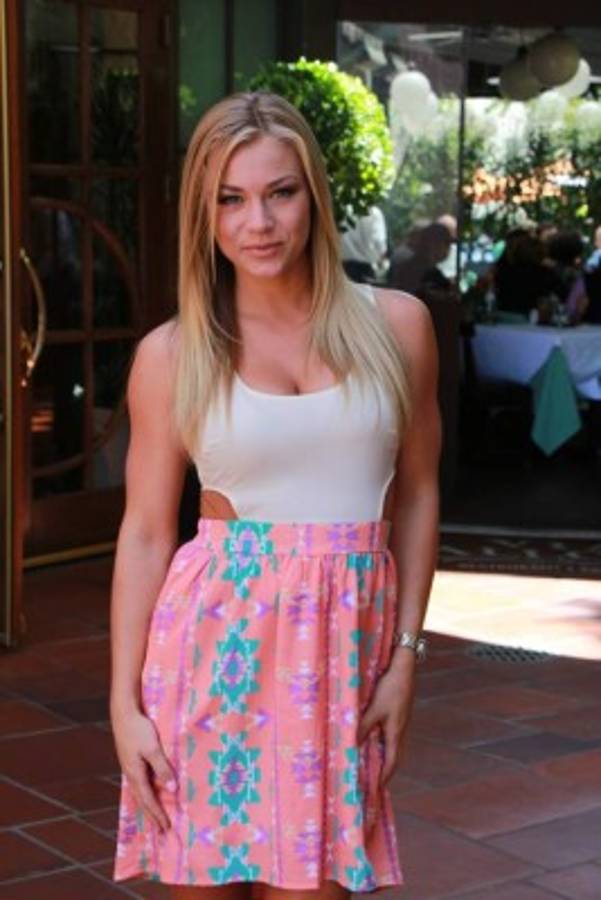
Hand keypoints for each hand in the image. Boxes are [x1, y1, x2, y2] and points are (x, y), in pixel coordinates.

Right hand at [112, 707, 175, 831]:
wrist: (123, 714)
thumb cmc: (139, 730)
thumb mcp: (153, 749)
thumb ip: (162, 769)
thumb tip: (172, 789)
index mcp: (135, 774)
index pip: (148, 800)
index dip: (157, 814)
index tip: (166, 828)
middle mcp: (131, 774)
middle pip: (142, 800)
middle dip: (152, 815)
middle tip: (161, 830)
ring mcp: (129, 767)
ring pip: (139, 793)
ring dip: (148, 806)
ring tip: (154, 816)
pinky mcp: (131, 760)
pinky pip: (139, 783)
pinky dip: (145, 793)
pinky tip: (148, 792)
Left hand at [356, 664, 414, 787]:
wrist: (403, 669)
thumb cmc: (390, 689)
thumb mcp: (374, 709)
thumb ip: (364, 726)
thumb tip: (353, 745)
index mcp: (396, 732)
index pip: (392, 762)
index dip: (385, 776)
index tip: (377, 788)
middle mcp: (400, 730)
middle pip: (394, 756)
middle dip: (386, 770)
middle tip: (374, 780)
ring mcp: (401, 722)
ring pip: (393, 745)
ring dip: (385, 756)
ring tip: (372, 763)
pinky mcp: (398, 714)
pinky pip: (391, 735)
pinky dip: (384, 742)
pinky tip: (374, 738)